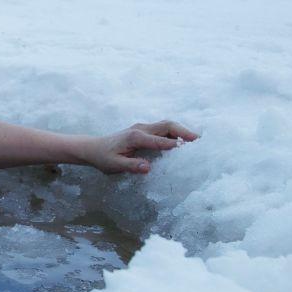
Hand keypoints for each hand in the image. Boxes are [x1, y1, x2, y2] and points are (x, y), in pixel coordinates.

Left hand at [78, 119, 199, 174]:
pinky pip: (163, 128)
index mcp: (135, 137)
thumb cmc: (103, 158)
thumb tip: (148, 167)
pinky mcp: (144, 130)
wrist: (93, 148)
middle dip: (183, 131)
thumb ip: (131, 166)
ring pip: (167, 124)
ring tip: (196, 140)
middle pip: (167, 125)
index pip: (159, 140)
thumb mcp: (114, 165)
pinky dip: (175, 131)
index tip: (189, 150)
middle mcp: (141, 129)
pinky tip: (184, 140)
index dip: (174, 145)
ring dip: (181, 130)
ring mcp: (143, 127)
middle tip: (199, 140)